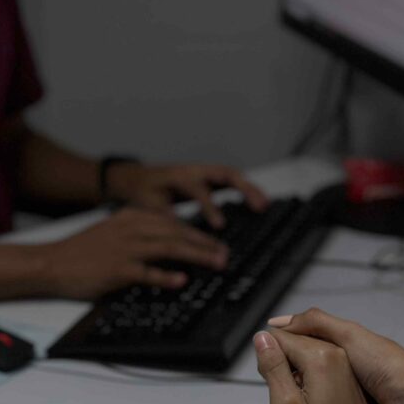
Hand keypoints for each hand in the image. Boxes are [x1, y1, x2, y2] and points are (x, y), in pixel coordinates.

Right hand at [40, 207, 228, 299]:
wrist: (51, 263)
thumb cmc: (82, 253)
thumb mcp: (114, 233)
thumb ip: (140, 235)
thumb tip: (169, 244)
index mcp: (132, 217)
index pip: (173, 222)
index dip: (199, 233)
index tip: (216, 243)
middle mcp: (131, 229)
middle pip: (177, 233)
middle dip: (205, 244)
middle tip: (225, 255)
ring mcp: (124, 248)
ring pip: (169, 248)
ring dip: (196, 256)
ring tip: (216, 264)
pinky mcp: (116, 269)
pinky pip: (146, 272)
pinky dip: (165, 276)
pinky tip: (181, 281)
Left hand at [106, 162, 268, 227]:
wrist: (138, 178)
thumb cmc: (143, 192)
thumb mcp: (148, 205)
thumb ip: (163, 217)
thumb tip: (176, 233)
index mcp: (178, 176)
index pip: (198, 188)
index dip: (210, 205)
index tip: (219, 225)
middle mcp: (195, 171)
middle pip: (224, 173)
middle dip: (243, 189)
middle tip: (258, 206)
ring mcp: (205, 173)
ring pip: (232, 175)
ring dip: (250, 188)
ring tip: (265, 204)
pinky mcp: (210, 179)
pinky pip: (232, 181)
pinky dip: (247, 190)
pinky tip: (260, 202)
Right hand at [269, 308, 403, 403]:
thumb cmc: (384, 367)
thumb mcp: (347, 336)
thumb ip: (314, 324)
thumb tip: (277, 323)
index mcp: (339, 350)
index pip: (296, 346)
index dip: (280, 352)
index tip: (263, 358)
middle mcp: (341, 372)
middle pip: (300, 372)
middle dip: (287, 378)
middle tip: (276, 387)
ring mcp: (346, 398)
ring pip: (309, 396)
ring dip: (298, 400)